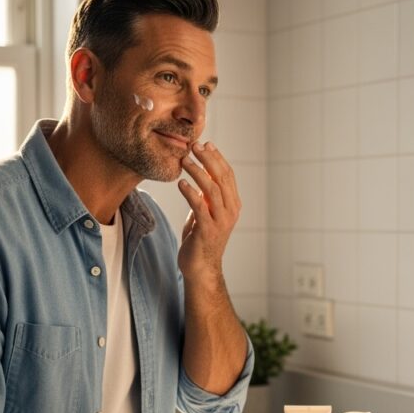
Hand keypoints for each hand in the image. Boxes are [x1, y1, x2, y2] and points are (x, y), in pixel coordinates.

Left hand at [177, 141, 241, 283]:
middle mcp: (231, 211)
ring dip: (198, 172)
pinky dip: (191, 193)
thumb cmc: (201, 239)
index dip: (217, 158)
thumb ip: (207, 197)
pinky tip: (181, 184)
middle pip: (222, 178)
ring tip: (184, 161)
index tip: (205, 144)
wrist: (201, 268)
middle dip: (208, 159)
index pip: (228, 175)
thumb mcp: (206, 213)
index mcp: (232, 204)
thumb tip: (201, 176)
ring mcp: (221, 221)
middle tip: (194, 146)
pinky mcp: (208, 230)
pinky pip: (200, 207)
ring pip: (212, 190)